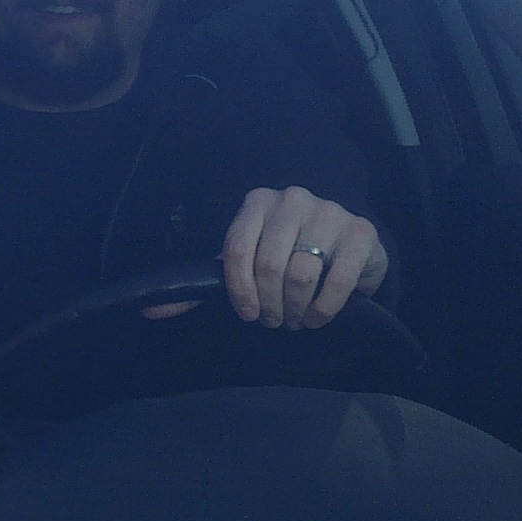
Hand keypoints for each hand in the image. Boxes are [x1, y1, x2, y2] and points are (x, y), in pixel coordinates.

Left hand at [220, 186, 388, 328]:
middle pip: (269, 265)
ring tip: (294, 320)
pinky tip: (317, 318)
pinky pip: (338, 281)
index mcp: (258, 202)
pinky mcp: (361, 231)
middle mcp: (292, 200)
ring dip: (295, 309)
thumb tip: (160, 310)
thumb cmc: (289, 253)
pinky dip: (324, 309)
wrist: (348, 244)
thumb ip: (209, 283)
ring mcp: (329, 212)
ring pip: (300, 275)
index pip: (238, 249)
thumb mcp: (249, 260)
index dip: (239, 290)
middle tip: (273, 320)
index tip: (247, 314)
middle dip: (269, 303)